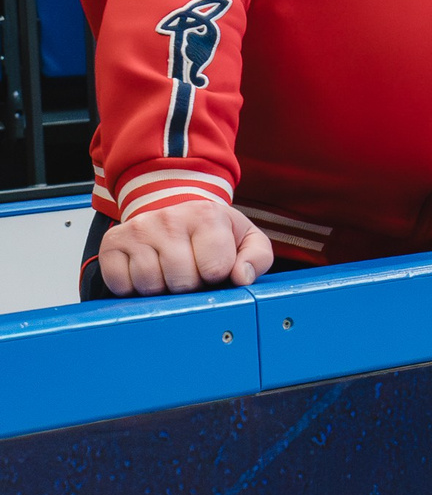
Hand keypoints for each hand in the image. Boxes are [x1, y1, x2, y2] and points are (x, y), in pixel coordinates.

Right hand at [96, 202, 272, 295]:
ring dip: (162, 287)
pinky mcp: (113, 243)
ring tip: (169, 270)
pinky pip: (121, 285)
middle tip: (190, 269)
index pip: (215, 270)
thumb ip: (257, 258)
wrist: (172, 206)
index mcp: (207, 215)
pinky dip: (133, 288)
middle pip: (181, 282)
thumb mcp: (246, 238)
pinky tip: (147, 270)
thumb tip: (241, 277)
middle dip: (189, 285)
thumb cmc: (211, 229)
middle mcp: (169, 218)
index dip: (216, 276)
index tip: (214, 266)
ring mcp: (138, 229)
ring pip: (150, 285)